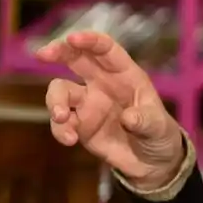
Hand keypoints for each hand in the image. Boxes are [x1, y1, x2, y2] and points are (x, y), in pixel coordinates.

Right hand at [36, 30, 184, 190]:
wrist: (150, 163)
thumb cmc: (159, 134)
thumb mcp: (159, 126)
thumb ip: (146, 120)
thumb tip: (128, 118)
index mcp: (124, 74)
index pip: (105, 49)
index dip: (89, 41)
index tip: (72, 39)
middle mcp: (101, 83)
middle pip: (75, 59)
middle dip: (58, 51)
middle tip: (43, 54)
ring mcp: (87, 104)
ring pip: (61, 91)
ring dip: (55, 101)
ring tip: (61, 117)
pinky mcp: (78, 126)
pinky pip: (61, 123)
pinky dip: (60, 130)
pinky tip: (70, 141)